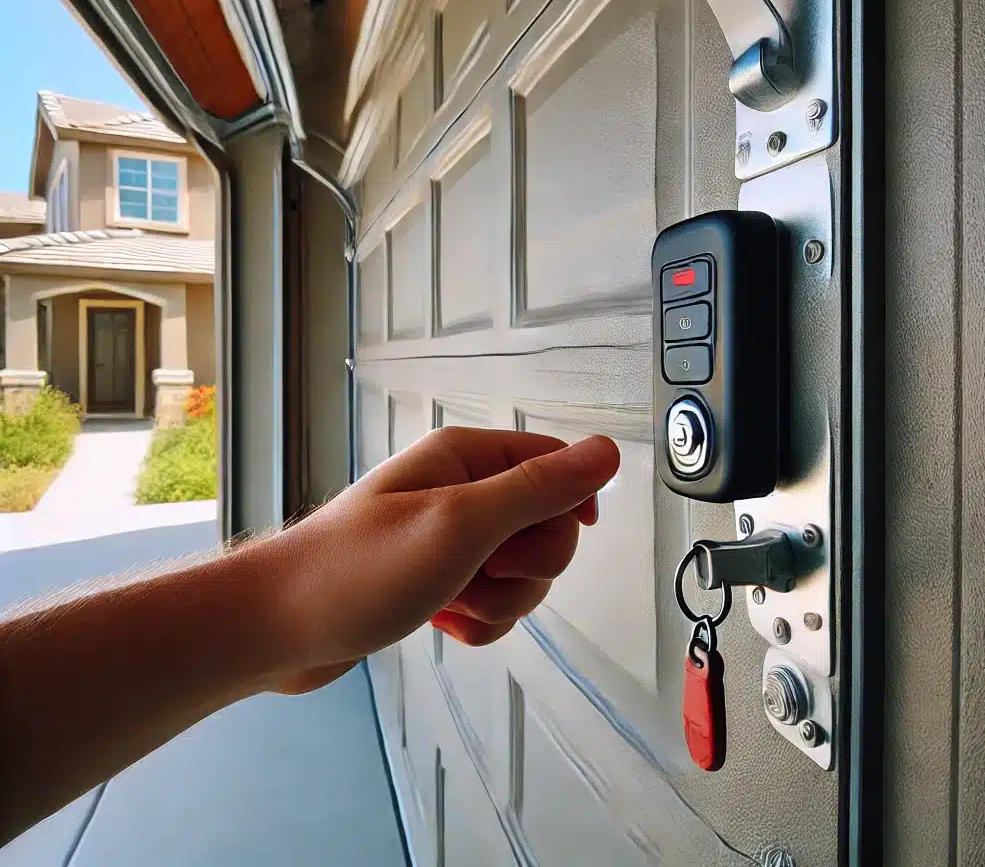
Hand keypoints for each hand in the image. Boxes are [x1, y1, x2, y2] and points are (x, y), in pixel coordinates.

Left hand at [269, 428, 618, 693]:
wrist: (279, 628)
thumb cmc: (356, 570)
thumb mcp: (460, 524)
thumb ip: (539, 489)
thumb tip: (606, 454)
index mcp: (466, 458)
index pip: (556, 465)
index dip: (565, 509)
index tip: (538, 541)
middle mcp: (461, 491)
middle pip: (546, 526)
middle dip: (525, 567)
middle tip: (477, 571)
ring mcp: (450, 539)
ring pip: (523, 573)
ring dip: (499, 601)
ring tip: (448, 602)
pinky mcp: (440, 580)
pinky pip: (493, 602)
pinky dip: (478, 621)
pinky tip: (441, 622)